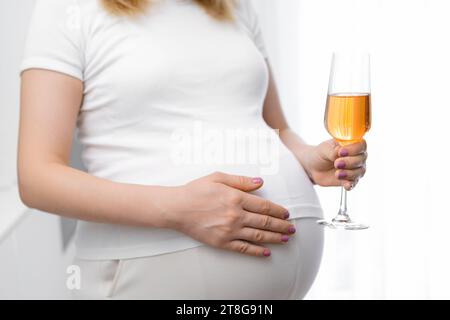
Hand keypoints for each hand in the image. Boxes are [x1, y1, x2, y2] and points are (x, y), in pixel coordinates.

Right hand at [169, 172, 294, 257]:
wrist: (177, 208)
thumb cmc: (196, 191)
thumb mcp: (218, 178)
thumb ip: (241, 181)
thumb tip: (260, 182)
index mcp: (235, 198)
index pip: (263, 206)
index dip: (277, 210)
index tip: (286, 213)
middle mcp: (235, 215)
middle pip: (265, 222)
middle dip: (281, 225)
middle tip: (292, 228)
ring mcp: (229, 231)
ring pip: (258, 235)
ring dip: (274, 238)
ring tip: (286, 239)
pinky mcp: (222, 242)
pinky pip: (243, 248)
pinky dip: (256, 251)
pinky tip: (266, 252)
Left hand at [301, 140, 367, 190]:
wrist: (313, 166)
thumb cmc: (321, 153)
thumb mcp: (324, 149)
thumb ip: (333, 150)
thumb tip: (339, 153)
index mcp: (352, 145)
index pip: (361, 145)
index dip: (354, 149)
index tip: (341, 152)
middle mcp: (357, 156)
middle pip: (361, 159)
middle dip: (349, 162)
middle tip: (336, 163)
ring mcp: (354, 169)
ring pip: (359, 172)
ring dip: (349, 173)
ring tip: (337, 173)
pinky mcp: (349, 180)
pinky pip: (354, 183)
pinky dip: (350, 184)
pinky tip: (346, 185)